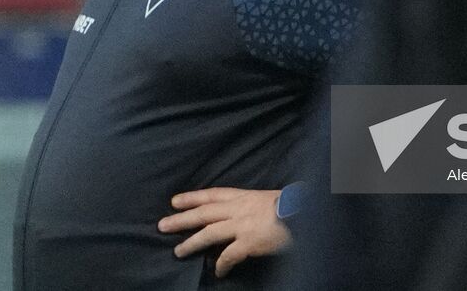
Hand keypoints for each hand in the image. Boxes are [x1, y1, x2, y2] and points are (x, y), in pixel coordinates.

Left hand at [158, 187, 291, 277]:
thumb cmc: (291, 205)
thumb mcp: (269, 198)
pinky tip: (218, 272)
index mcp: (244, 196)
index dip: (192, 197)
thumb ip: (253, 204)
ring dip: (192, 242)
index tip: (174, 201)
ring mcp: (243, 224)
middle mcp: (239, 208)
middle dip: (182, 218)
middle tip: (162, 225)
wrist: (304, 213)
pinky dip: (222, 264)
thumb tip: (245, 213)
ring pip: (210, 233)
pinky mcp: (249, 241)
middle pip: (204, 212)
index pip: (213, 194)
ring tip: (178, 251)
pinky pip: (230, 255)